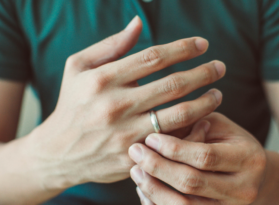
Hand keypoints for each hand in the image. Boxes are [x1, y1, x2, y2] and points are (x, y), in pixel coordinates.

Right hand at [23, 16, 225, 190]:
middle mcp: (114, 106)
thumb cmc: (72, 104)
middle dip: (203, 73)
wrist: (58, 152)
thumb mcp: (78, 67)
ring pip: (179, 114)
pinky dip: (192, 129)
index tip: (203, 44)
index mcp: (102, 79)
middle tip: (220, 67)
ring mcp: (125, 133)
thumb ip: (110, 45)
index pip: (154, 57)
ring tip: (218, 93)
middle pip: (173, 85)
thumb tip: (139, 22)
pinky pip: (172, 141)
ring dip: (205, 101)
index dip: (183, 48)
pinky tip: (204, 119)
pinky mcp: (133, 156)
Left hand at [129, 112, 266, 204]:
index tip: (149, 138)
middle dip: (158, 167)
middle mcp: (243, 189)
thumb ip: (192, 126)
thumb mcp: (218, 126)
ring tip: (136, 171)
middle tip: (135, 152)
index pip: (204, 157)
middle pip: (192, 183)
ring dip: (154, 189)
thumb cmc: (231, 143)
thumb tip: (155, 133)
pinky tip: (145, 190)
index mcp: (248, 159)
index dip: (174, 148)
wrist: (254, 175)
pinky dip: (158, 204)